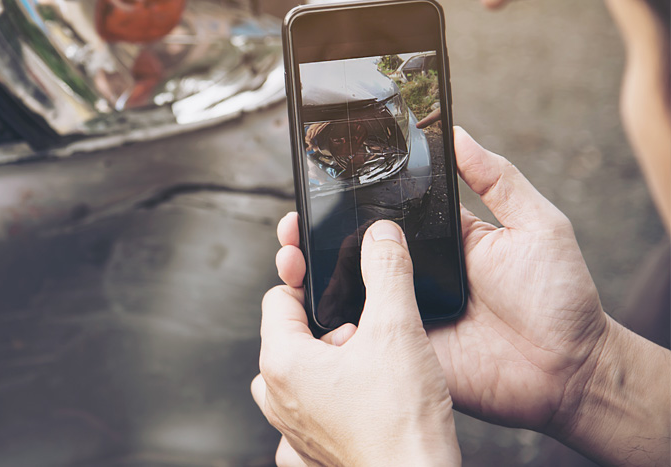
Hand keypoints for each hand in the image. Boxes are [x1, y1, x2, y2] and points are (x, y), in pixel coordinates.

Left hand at [252, 219, 460, 466]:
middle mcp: (278, 398)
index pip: (279, 298)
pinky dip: (333, 402)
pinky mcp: (313, 455)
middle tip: (366, 331)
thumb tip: (381, 236)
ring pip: (302, 376)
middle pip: (291, 335)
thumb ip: (387, 271)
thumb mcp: (397, 330)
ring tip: (372, 366)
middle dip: (328, 325)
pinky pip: (311, 416)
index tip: (328, 273)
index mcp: (282, 363)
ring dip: (333, 362)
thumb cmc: (402, 425)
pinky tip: (365, 400)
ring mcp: (293, 432)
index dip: (308, 280)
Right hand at [275, 127, 607, 438]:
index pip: (383, 212)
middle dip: (313, 235)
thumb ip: (497, 179)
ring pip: (347, 292)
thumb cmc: (561, 296)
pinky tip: (308, 308)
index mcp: (439, 239)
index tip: (317, 182)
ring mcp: (406, 313)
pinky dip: (333, 325)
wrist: (571, 371)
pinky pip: (363, 337)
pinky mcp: (405, 350)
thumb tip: (458, 133)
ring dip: (312, 275)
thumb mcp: (535, 224)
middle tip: (291, 224)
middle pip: (352, 250)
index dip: (349, 200)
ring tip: (289, 258)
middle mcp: (415, 273)